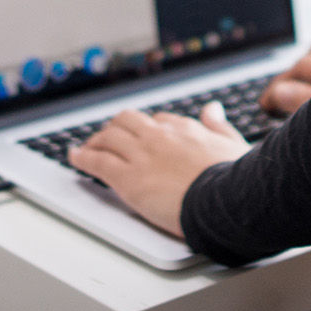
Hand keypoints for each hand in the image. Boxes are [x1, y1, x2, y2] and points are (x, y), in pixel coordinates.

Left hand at [68, 103, 249, 237]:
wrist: (227, 202)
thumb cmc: (236, 180)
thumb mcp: (233, 145)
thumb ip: (219, 126)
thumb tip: (213, 108)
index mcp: (185, 128)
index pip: (159, 121)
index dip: (148, 130)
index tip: (143, 138)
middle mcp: (159, 135)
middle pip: (127, 121)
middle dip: (116, 128)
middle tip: (108, 138)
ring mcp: (141, 154)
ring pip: (109, 137)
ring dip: (96, 140)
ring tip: (88, 147)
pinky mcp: (127, 177)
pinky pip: (97, 161)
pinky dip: (82, 156)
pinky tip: (74, 157)